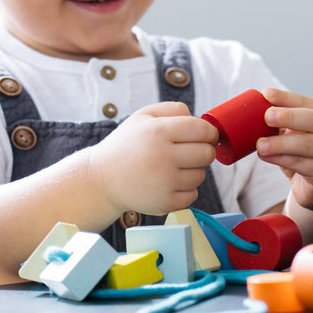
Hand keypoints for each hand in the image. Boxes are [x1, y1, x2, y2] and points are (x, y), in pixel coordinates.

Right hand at [87, 102, 218, 216]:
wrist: (102, 179)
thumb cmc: (127, 145)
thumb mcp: (143, 116)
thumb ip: (173, 109)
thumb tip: (202, 121)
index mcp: (158, 131)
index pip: (202, 130)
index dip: (210, 132)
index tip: (207, 135)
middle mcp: (162, 157)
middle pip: (207, 153)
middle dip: (204, 151)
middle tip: (191, 151)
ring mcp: (164, 182)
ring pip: (201, 175)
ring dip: (193, 171)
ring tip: (173, 168)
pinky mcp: (164, 202)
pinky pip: (193, 195)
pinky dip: (185, 190)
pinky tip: (169, 183)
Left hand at [255, 88, 312, 210]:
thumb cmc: (309, 155)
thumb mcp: (300, 135)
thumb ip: (285, 124)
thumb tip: (254, 113)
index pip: (307, 102)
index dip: (286, 98)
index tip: (266, 94)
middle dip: (289, 117)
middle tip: (267, 116)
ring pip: (308, 144)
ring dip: (281, 144)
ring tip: (260, 144)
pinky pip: (303, 165)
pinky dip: (282, 160)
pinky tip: (267, 157)